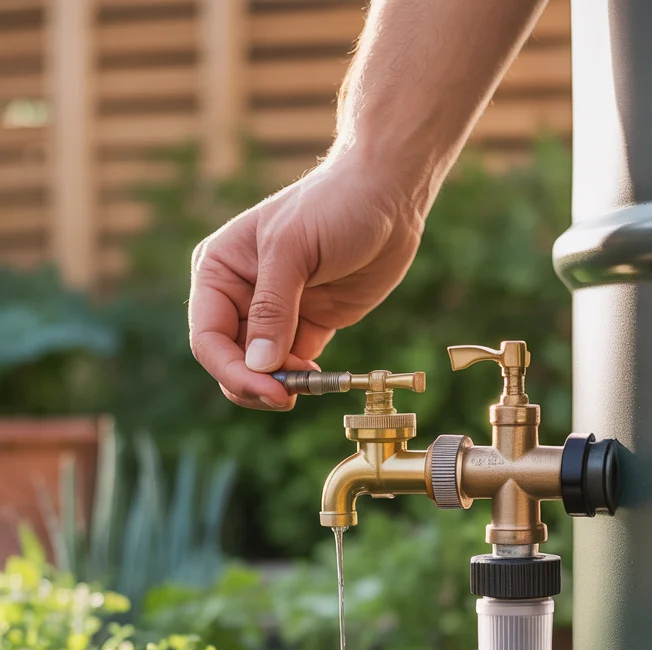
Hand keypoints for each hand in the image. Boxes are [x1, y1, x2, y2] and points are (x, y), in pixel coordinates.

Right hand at [188, 154, 423, 409]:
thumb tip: (258, 365)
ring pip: (259, 372)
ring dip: (278, 388)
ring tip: (306, 385)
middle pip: (230, 362)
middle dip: (253, 385)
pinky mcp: (306, 328)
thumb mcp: (293, 249)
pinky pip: (292, 369)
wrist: (388, 195)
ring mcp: (273, 316)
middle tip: (286, 398)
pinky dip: (301, 382)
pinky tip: (317, 378)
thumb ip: (272, 308)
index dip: (232, 370)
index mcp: (220, 271)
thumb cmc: (334, 204)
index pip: (208, 338)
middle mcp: (239, 296)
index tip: (267, 389)